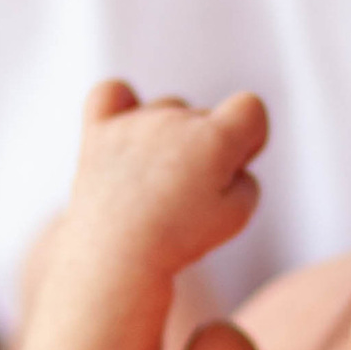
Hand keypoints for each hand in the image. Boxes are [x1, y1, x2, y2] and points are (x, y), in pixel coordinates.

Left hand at [70, 80, 268, 271]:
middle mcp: (173, 119)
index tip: (236, 165)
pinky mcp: (98, 132)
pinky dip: (120, 107)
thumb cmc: (179, 239)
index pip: (251, 108)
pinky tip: (125, 132)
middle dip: (207, 147)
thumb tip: (229, 163)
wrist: (116, 256)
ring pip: (165, 109)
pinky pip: (110, 94)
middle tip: (189, 193)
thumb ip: (245, 179)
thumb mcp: (237, 215)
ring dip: (168, 135)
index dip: (250, 137)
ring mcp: (133, 122)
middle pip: (205, 115)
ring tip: (156, 181)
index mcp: (213, 138)